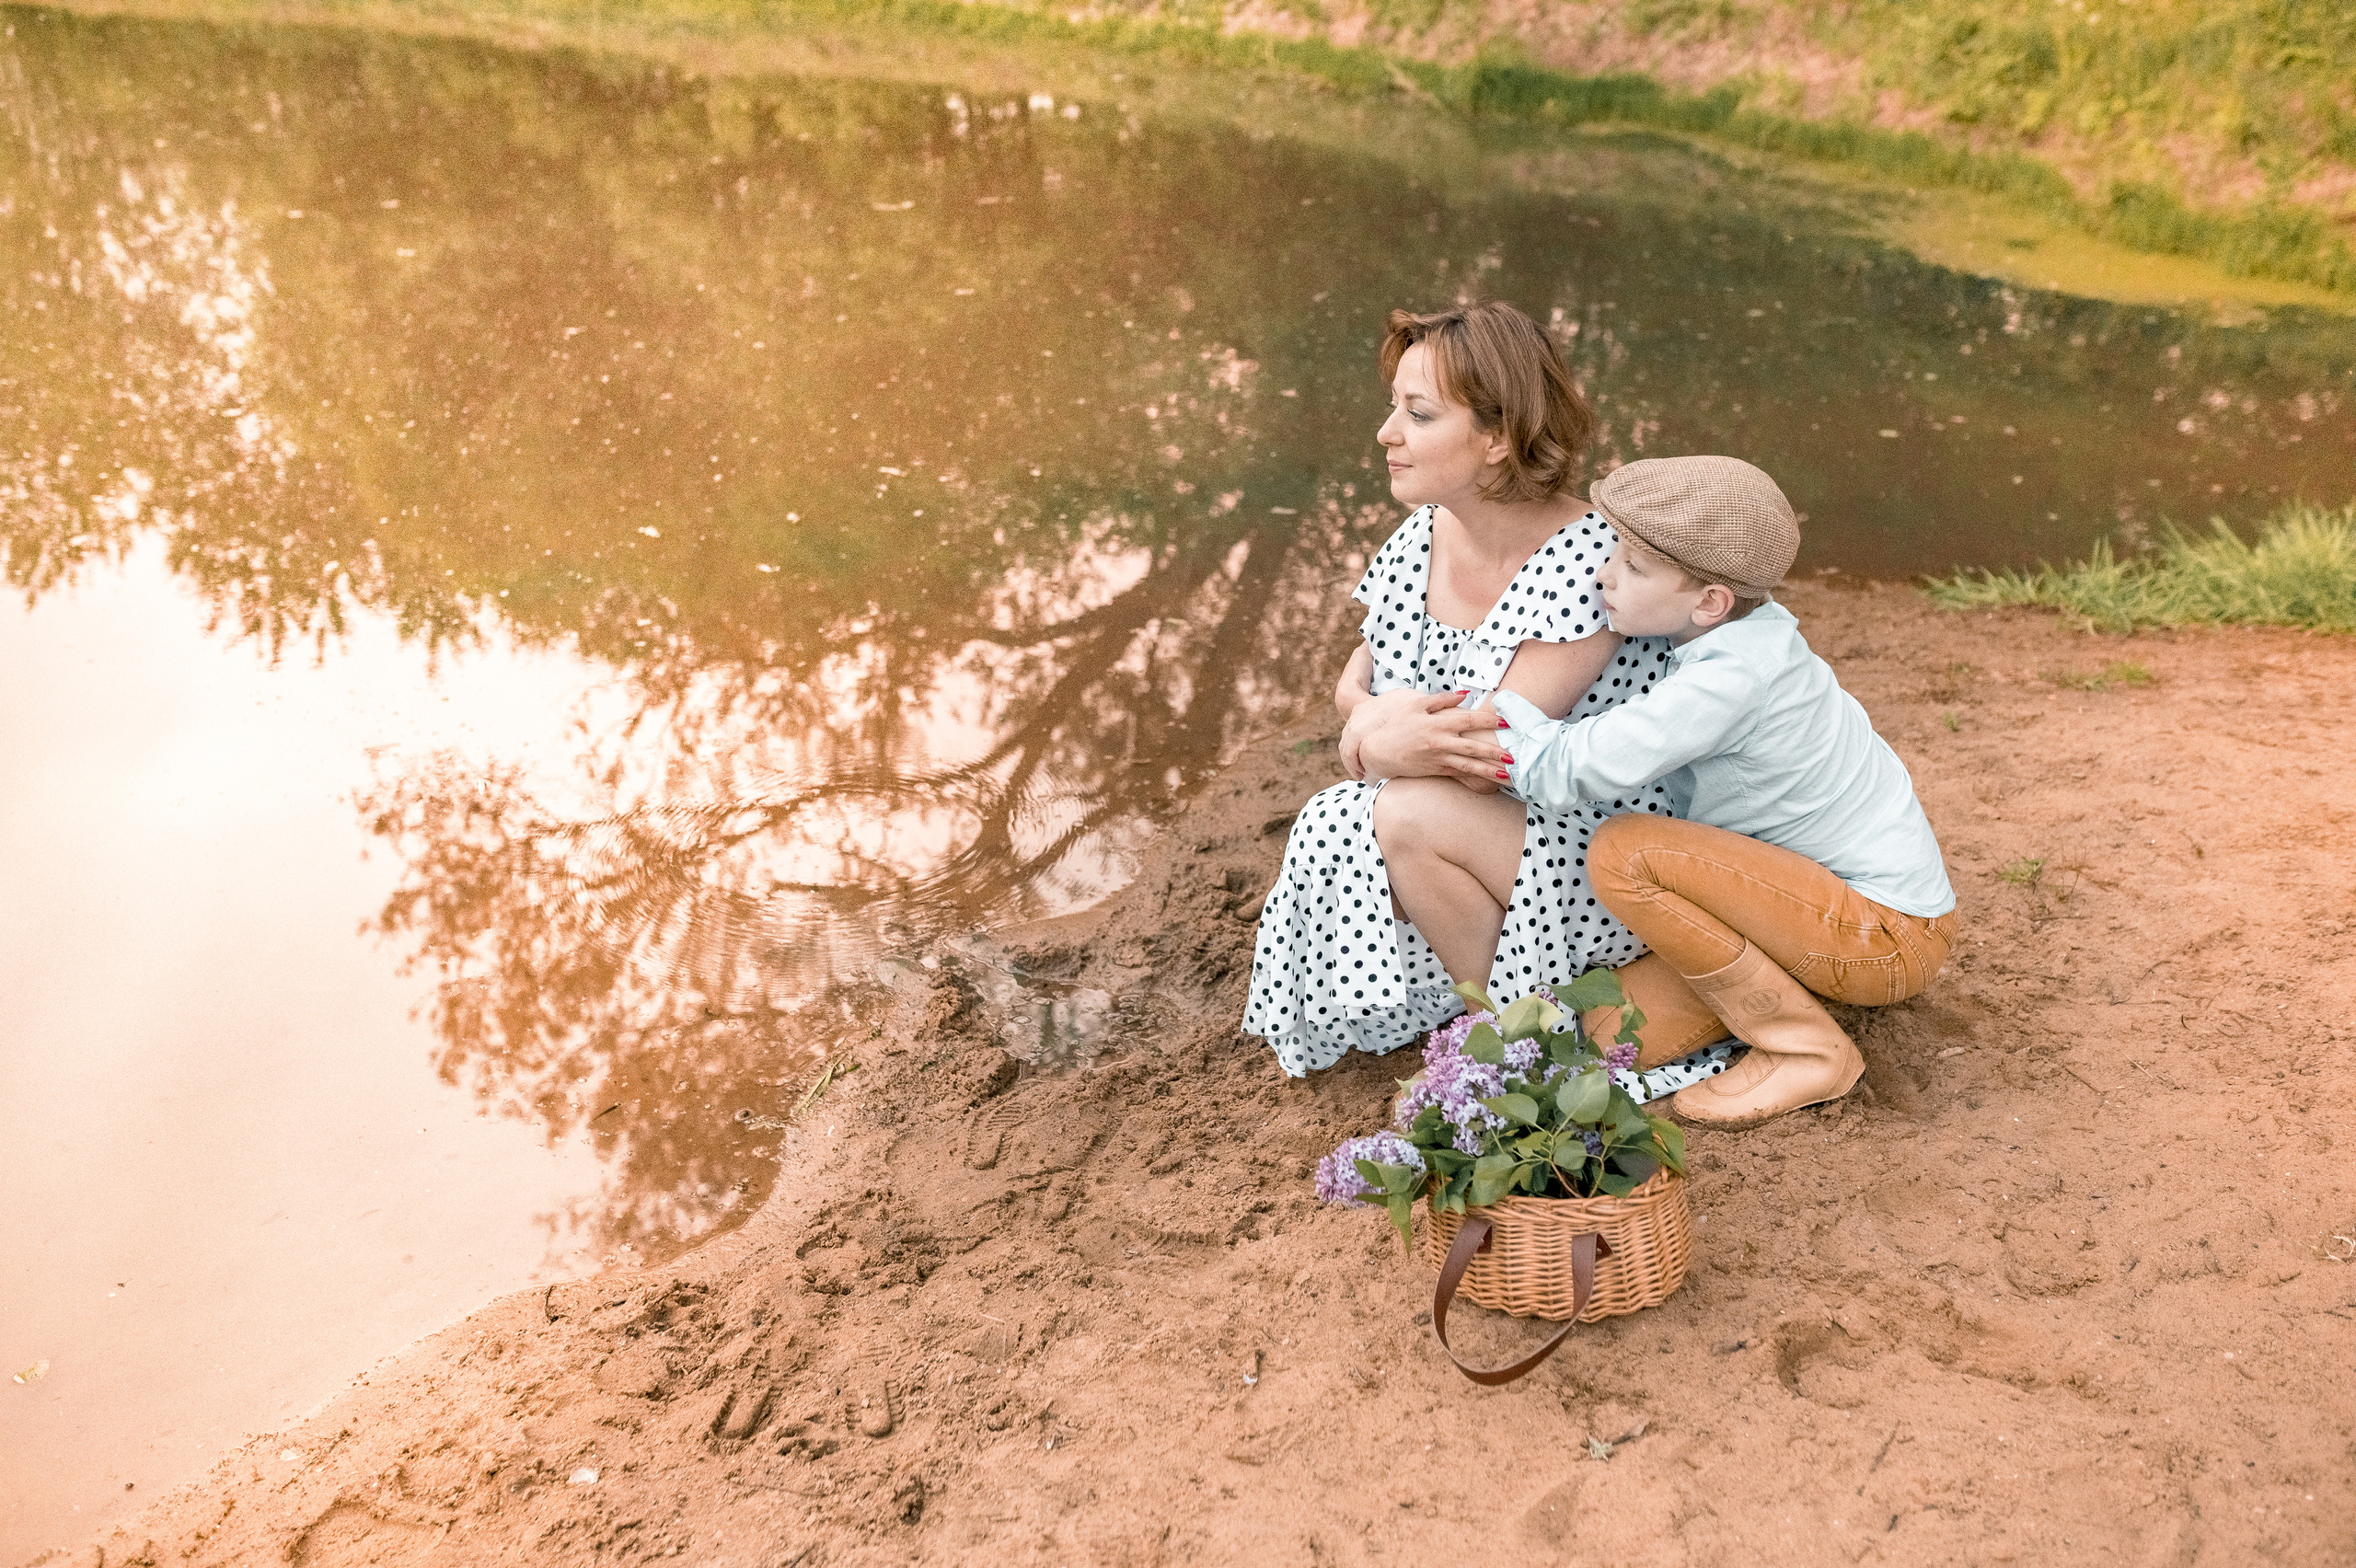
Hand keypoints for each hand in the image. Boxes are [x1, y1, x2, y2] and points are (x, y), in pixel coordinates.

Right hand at [1355, 690, 1509, 784]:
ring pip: (1469, 765)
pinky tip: (1489, 780)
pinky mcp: (1435, 770)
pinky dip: (1475, 777)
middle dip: (1495, 752)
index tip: (1507, 721)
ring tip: (1508, 775)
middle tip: (1515, 755)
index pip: (1469, 720)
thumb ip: (1442, 700)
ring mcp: (1438, 758)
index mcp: (1438, 723)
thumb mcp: (1416, 705)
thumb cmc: (1398, 725)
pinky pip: (1459, 774)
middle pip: (1473, 746)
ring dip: (1490, 770)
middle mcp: (1440, 742)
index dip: (1489, 720)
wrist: (1378, 750)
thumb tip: (1465, 694)